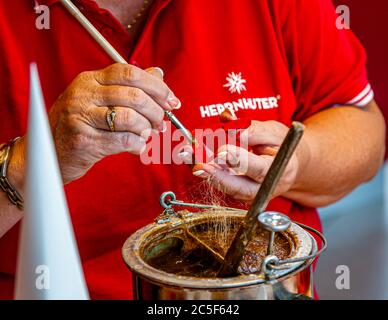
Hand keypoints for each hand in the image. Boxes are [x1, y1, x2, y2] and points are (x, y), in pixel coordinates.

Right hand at [43, 63, 180, 183]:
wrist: (48, 153)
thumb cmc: (78, 126)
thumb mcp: (99, 100)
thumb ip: (128, 87)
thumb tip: (158, 74)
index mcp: (90, 80)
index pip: (130, 73)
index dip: (156, 86)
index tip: (171, 101)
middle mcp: (83, 94)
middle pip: (134, 95)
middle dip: (156, 111)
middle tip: (161, 123)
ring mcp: (80, 117)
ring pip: (130, 117)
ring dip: (146, 129)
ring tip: (147, 135)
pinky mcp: (83, 140)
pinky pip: (123, 140)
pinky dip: (137, 144)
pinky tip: (136, 146)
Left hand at [188, 121, 308, 202]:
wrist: (287, 164)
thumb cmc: (280, 145)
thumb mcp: (272, 131)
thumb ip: (251, 129)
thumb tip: (228, 122)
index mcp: (279, 171)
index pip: (257, 169)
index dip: (239, 161)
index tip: (223, 151)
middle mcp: (263, 188)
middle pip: (237, 185)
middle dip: (214, 173)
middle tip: (197, 161)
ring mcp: (249, 194)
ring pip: (224, 186)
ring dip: (204, 170)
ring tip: (187, 155)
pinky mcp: (237, 192)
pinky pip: (219, 182)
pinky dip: (204, 168)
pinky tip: (191, 156)